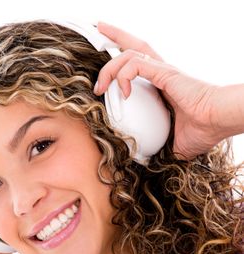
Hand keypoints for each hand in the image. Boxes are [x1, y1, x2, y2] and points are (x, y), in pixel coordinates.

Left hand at [94, 22, 222, 158]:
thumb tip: (140, 162)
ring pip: (129, 53)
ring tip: (100, 87)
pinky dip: (123, 75)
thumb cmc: (201, 131)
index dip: (120, 60)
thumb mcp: (169, 143)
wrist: (218, 123)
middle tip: (97, 29)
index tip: (106, 64)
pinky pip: (136, 64)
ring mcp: (162, 71)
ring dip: (109, 66)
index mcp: (161, 85)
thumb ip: (153, 148)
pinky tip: (124, 93)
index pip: (137, 63)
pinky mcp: (165, 73)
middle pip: (133, 46)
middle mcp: (160, 73)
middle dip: (114, 35)